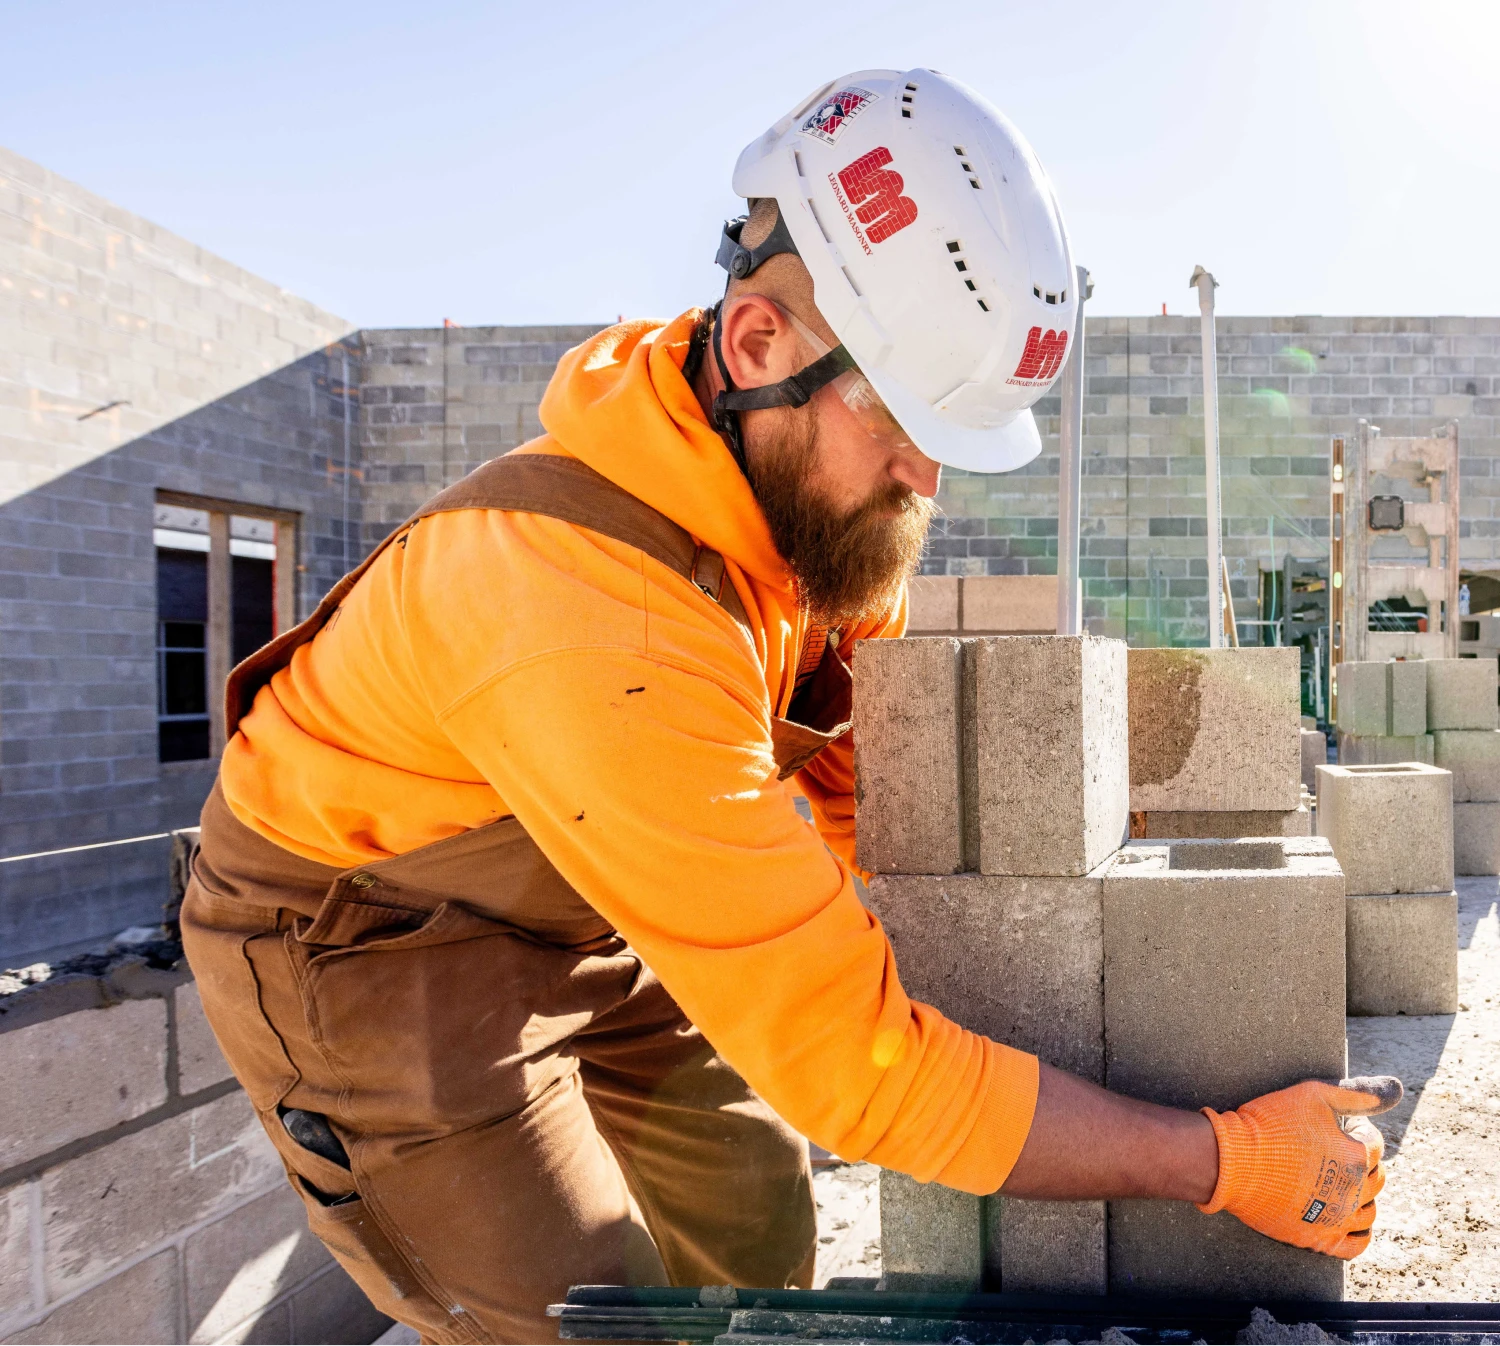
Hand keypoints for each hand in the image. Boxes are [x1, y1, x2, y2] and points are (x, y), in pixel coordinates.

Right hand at [1198, 1076, 1401, 1258]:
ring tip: (1341, 1182)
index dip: (1357, 1130)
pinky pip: (1356, 1244)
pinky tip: (1349, 1217)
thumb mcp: (1312, 1094)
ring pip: (1369, 1211)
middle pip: (1376, 1178)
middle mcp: (1353, 1191)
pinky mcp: (1318, 1237)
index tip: (1338, 1125)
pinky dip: (1360, 1233)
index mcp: (1355, 1156)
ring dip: (1363, 1194)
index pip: (1374, 1143)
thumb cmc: (1269, 1123)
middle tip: (1337, 1151)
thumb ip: (1355, 1094)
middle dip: (1363, 1161)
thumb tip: (1396, 1091)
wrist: (1230, 1160)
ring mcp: (1337, 1218)